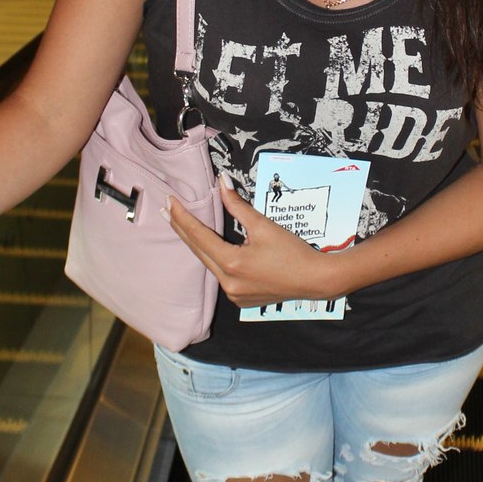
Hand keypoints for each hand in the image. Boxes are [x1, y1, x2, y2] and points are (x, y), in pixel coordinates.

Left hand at [167, 178, 337, 307]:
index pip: (199, 236)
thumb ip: (237, 205)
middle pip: (198, 251)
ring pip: (208, 263)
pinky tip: (209, 247)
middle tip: (167, 210)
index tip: (170, 202)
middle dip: (182, 229)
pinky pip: (220, 275)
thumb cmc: (293, 252)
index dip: (182, 217)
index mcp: (232, 263)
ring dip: (197, 244)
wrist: (315, 279)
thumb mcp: (264, 225)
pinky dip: (213, 259)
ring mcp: (233, 293)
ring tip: (182, 225)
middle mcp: (228, 282)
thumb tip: (222, 183)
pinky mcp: (240, 298)